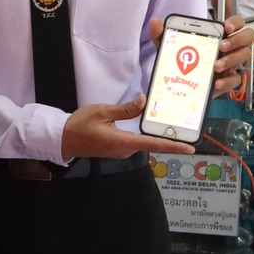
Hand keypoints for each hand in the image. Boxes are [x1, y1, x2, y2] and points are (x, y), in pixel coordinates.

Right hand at [62, 99, 191, 160]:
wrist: (64, 139)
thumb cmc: (80, 125)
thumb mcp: (102, 111)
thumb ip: (126, 109)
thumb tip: (144, 102)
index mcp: (122, 142)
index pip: (153, 144)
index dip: (173, 146)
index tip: (189, 149)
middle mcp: (125, 150)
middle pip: (152, 144)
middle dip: (169, 137)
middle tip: (186, 128)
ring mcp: (122, 151)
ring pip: (145, 142)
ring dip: (157, 136)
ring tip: (173, 126)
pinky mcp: (119, 149)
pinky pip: (137, 142)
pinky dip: (147, 136)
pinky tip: (153, 127)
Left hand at [149, 17, 253, 100]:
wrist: (180, 85)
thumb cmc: (181, 60)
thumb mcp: (170, 47)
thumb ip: (162, 34)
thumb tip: (155, 22)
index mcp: (219, 34)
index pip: (237, 22)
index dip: (235, 22)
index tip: (225, 27)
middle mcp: (230, 47)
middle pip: (248, 37)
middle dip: (237, 40)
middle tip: (221, 46)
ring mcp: (232, 63)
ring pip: (244, 56)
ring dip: (232, 60)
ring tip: (215, 66)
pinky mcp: (229, 80)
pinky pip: (236, 79)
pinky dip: (227, 81)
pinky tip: (216, 82)